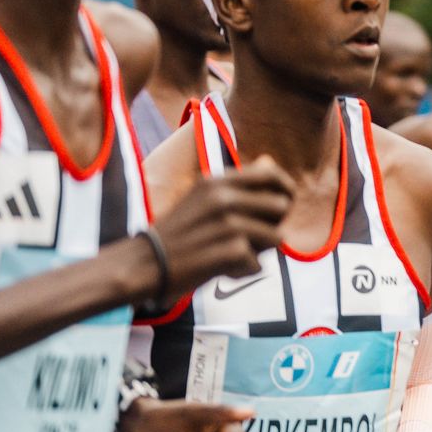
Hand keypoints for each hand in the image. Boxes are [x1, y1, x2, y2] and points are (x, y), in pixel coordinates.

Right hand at [143, 156, 295, 303]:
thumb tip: (269, 160)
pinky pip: (258, 263)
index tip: (283, 206)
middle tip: (254, 239)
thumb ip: (238, 184)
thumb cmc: (180, 232)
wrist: (145, 263)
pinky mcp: (230, 250)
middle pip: (281, 206)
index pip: (271, 175)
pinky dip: (244, 271)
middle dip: (274, 225)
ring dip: (261, 251)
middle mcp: (224, 198)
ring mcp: (227, 224)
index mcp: (217, 181)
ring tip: (236, 256)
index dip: (285, 190)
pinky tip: (224, 270)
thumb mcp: (203, 198)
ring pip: (276, 237)